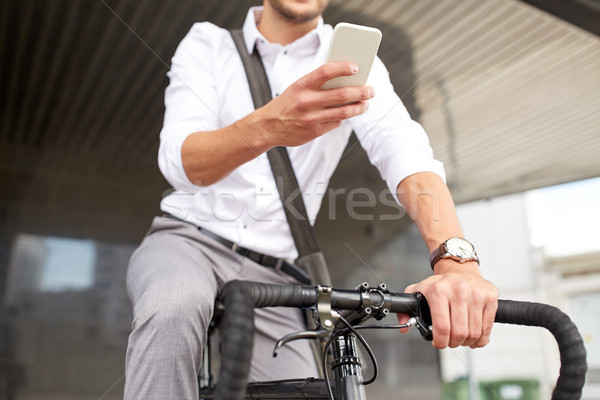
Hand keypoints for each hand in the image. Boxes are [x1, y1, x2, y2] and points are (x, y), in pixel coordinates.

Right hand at [255, 61, 374, 147]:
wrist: (268, 127)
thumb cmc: (287, 103)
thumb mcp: (297, 88)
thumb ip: (318, 84)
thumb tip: (346, 80)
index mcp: (302, 85)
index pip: (326, 71)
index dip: (343, 67)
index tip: (356, 67)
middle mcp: (307, 101)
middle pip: (342, 94)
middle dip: (361, 92)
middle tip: (371, 90)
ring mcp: (311, 118)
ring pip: (344, 112)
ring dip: (359, 107)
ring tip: (365, 104)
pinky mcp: (314, 131)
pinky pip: (336, 123)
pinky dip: (343, 117)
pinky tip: (346, 114)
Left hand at [398, 260, 497, 348]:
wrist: (459, 268)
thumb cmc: (439, 284)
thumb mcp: (419, 291)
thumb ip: (406, 310)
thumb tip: (404, 328)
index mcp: (439, 290)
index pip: (442, 327)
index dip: (440, 341)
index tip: (439, 343)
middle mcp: (458, 291)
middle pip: (459, 333)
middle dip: (453, 343)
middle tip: (451, 341)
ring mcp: (476, 294)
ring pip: (474, 333)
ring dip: (467, 342)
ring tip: (462, 339)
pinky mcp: (489, 297)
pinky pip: (488, 327)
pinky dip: (482, 338)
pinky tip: (475, 337)